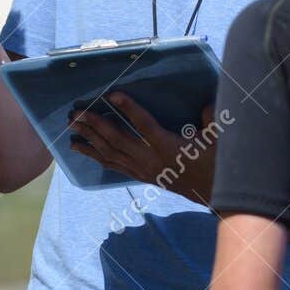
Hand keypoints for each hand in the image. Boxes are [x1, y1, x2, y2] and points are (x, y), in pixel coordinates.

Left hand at [68, 94, 219, 204]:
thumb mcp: (218, 143)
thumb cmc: (213, 164)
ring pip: (110, 153)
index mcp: (168, 147)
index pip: (145, 126)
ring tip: (71, 126)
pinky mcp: (138, 175)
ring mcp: (141, 169)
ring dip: (89, 138)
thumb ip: (211, 121)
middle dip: (94, 125)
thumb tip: (206, 104)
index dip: (129, 110)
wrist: (208, 193)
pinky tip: (80, 147)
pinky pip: (112, 165)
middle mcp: (150, 159)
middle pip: (117, 140)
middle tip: (76, 111)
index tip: (113, 95)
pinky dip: (94, 155)